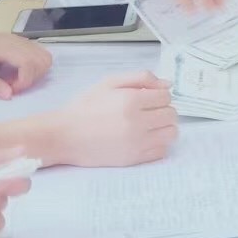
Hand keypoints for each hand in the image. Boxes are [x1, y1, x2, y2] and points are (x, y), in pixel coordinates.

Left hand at [0, 22, 51, 99]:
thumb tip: (10, 96)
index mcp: (4, 48)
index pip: (28, 63)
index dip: (24, 81)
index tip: (10, 90)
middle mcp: (17, 42)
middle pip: (42, 60)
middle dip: (32, 79)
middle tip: (13, 85)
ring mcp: (21, 41)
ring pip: (44, 56)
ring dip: (35, 73)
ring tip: (16, 79)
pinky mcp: (22, 42)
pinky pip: (38, 54)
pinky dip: (33, 67)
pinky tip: (16, 72)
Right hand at [37, 71, 178, 166]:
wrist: (66, 136)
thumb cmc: (85, 107)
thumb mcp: (109, 82)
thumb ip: (140, 78)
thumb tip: (167, 84)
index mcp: (131, 100)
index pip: (166, 96)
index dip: (159, 94)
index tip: (149, 97)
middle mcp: (137, 123)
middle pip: (171, 115)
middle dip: (163, 109)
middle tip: (149, 110)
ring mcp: (137, 143)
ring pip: (171, 133)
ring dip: (164, 126)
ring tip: (150, 124)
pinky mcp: (134, 159)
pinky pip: (161, 151)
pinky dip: (158, 143)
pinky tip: (144, 138)